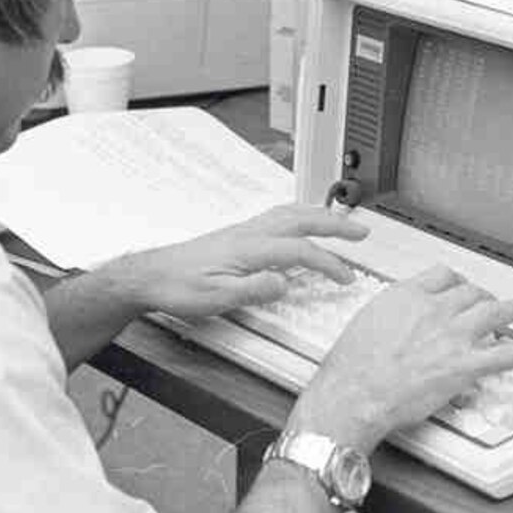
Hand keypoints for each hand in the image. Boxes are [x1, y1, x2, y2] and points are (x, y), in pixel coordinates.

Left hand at [107, 204, 368, 319]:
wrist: (151, 276)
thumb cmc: (178, 287)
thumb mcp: (215, 298)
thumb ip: (252, 289)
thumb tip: (285, 283)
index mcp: (248, 249)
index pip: (299, 250)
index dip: (327, 262)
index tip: (345, 276)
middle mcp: (248, 234)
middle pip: (301, 220)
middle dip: (335, 225)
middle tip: (361, 232)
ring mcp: (242, 231)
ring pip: (288, 213)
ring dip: (317, 215)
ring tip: (339, 221)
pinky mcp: (236, 235)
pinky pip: (276, 216)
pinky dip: (297, 215)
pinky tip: (298, 221)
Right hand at [288, 266, 512, 454]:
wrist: (355, 392)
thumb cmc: (352, 365)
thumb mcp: (366, 321)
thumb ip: (390, 313)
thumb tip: (396, 316)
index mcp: (407, 295)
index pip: (443, 276)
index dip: (456, 281)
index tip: (459, 285)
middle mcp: (434, 309)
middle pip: (470, 292)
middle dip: (482, 295)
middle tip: (488, 301)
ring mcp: (453, 336)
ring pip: (492, 312)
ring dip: (511, 308)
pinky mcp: (465, 365)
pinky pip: (507, 355)